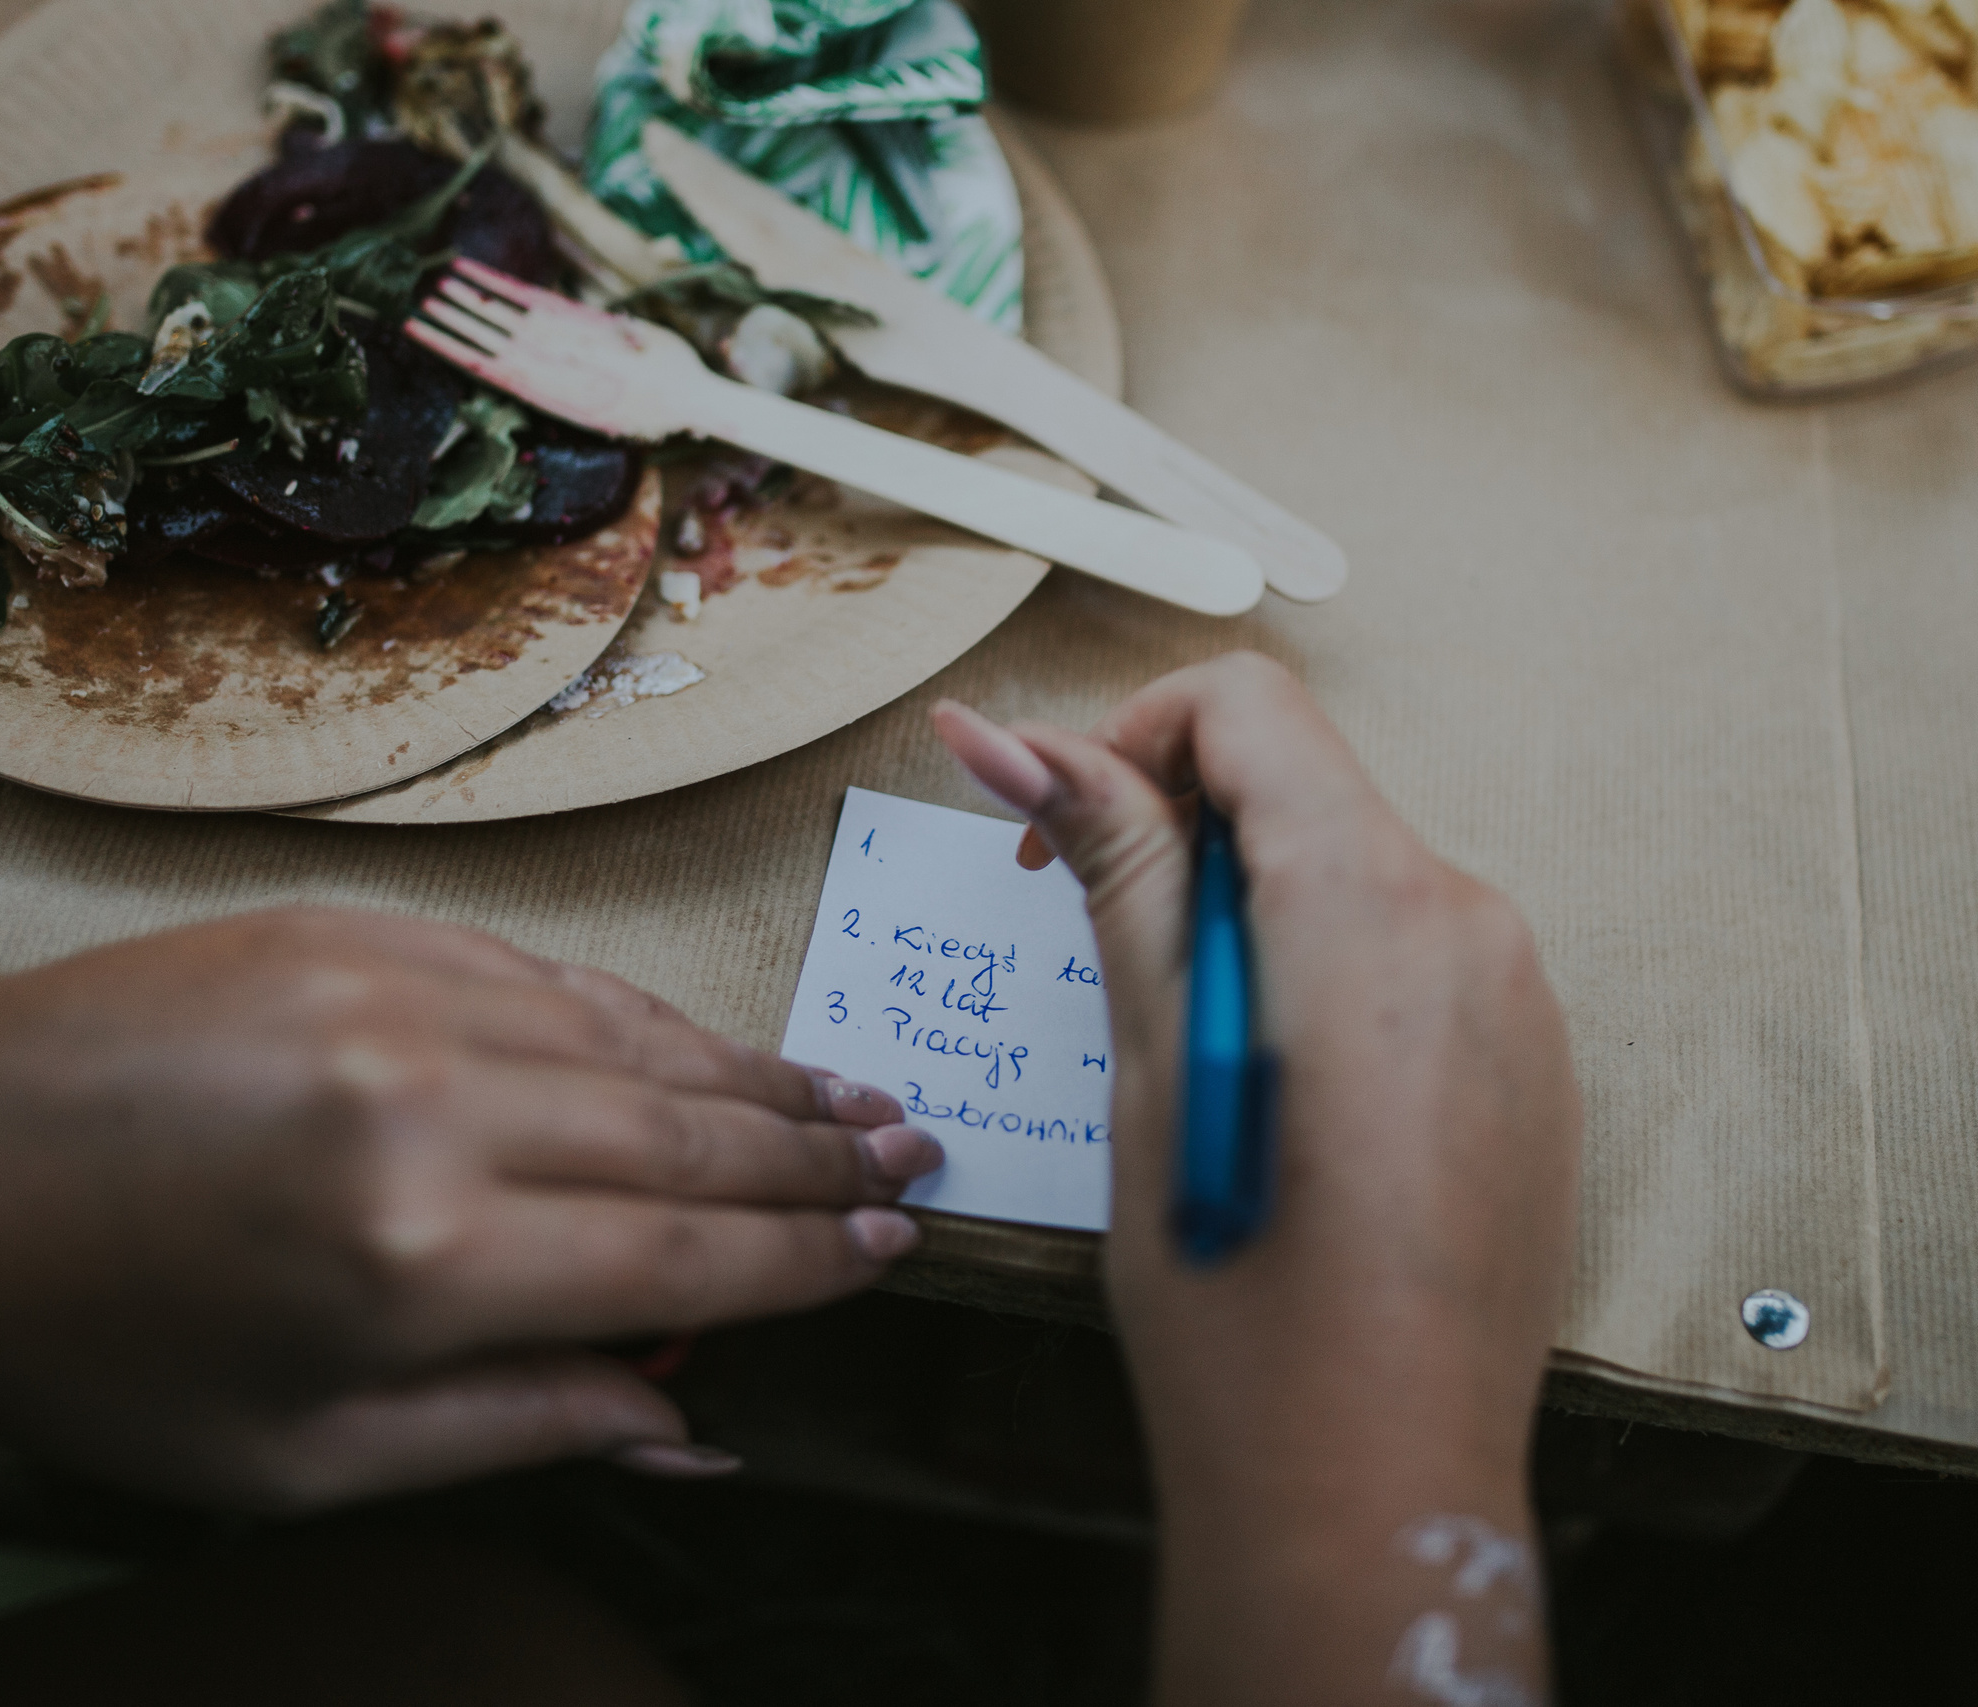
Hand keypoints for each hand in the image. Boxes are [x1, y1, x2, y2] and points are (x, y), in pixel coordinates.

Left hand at [0, 908, 938, 1512]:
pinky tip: (698, 1046)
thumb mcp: (298, 1455)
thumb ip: (515, 1429)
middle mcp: (435, 1105)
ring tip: (850, 1096)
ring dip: (753, 1074)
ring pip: (634, 1039)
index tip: (892, 1251)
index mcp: (422, 1261)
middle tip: (916, 1160)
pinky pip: (547, 975)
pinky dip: (638, 1018)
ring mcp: (399, 993)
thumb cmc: (91, 1346)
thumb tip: (690, 1426)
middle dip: (815, 1155)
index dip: (801, 1261)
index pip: (680, 1255)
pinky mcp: (360, 927)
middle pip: (686, 1134)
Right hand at [935, 654, 1578, 1704]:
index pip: (1247, 706)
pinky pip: (1415, 960)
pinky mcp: (1535, 1066)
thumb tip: (1007, 739)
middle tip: (1100, 960)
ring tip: (1189, 1064)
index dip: (1128, 739)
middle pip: (1303, 790)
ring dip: (1250, 918)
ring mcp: (1520, 998)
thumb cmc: (1244, 1296)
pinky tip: (1276, 1109)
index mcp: (1367, 902)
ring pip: (1354, 876)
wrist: (1372, 1480)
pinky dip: (1324, 981)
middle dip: (1182, 839)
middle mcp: (1471, 923)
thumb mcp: (1146, 1061)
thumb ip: (1108, 870)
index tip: (1054, 833)